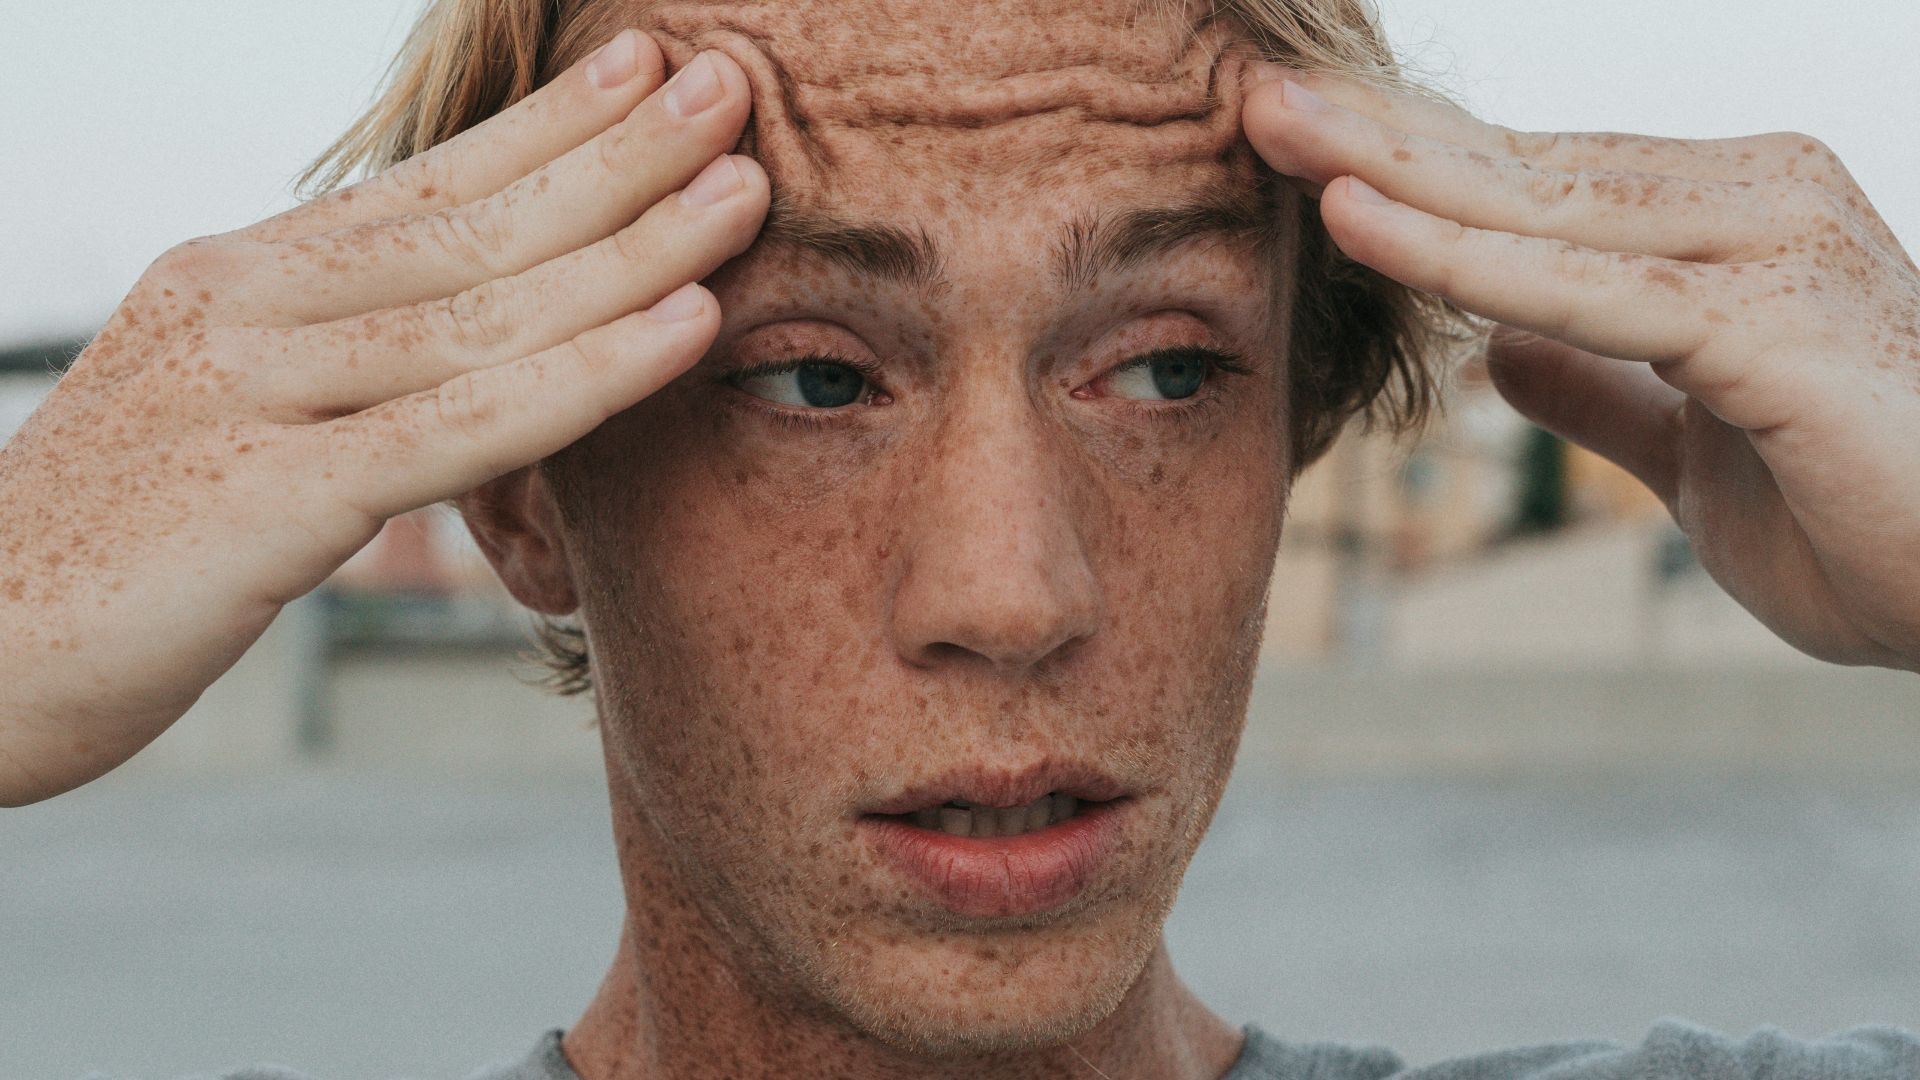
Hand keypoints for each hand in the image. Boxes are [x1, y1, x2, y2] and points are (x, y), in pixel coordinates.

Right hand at [0, 33, 769, 805]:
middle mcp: (245, 310)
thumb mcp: (222, 417)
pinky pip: (460, 424)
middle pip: (470, 224)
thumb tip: (457, 339)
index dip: (545, 127)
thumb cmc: (111, 546)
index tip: (642, 67)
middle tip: (730, 89)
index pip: (421, 186)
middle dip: (616, 157)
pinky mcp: (265, 500)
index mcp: (236, 280)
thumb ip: (330, 366)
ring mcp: (251, 395)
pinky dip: (586, 374)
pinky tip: (684, 328)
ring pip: (483, 309)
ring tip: (743, 188)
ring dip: (632, 246)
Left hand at [1243, 68, 1919, 672]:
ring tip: (1271, 127)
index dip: (1411, 163)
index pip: (1533, 185)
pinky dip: (1464, 258)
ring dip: (1393, 166)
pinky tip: (1360, 223)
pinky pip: (1584, 288)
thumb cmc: (1869, 516)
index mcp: (1721, 227)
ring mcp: (1768, 251)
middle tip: (1249, 95)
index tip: (1296, 141)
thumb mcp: (1692, 449)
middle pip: (1522, 168)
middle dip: (1377, 134)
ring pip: (1539, 207)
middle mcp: (1750, 204)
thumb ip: (1601, 388)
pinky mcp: (1773, 324)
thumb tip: (1496, 354)